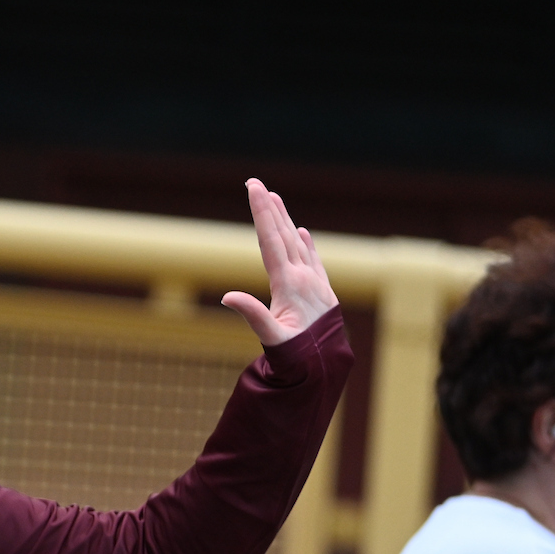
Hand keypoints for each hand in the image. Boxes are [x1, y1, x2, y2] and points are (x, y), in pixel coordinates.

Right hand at [222, 179, 336, 348]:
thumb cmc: (296, 357)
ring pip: (297, 244)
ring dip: (285, 220)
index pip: (271, 240)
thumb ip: (252, 316)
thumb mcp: (271, 339)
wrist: (326, 369)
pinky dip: (305, 244)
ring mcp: (315, 283)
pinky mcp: (322, 292)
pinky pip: (312, 260)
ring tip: (275, 200)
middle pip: (284, 235)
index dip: (261, 212)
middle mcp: (304, 277)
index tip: (253, 189)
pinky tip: (302, 233)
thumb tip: (228, 297)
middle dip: (269, 208)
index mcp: (289, 284)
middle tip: (257, 184)